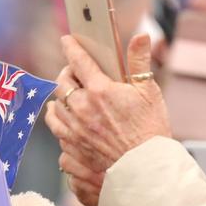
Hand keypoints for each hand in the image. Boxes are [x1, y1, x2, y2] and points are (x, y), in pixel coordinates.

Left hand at [46, 34, 170, 205]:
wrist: (145, 169)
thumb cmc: (151, 131)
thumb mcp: (149, 92)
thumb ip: (139, 61)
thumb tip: (140, 36)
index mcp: (100, 90)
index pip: (78, 60)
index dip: (71, 47)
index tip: (68, 40)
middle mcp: (82, 107)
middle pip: (62, 82)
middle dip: (66, 73)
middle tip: (73, 72)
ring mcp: (74, 128)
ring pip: (55, 104)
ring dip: (60, 97)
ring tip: (67, 94)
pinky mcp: (71, 145)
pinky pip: (55, 126)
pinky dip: (58, 118)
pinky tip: (64, 117)